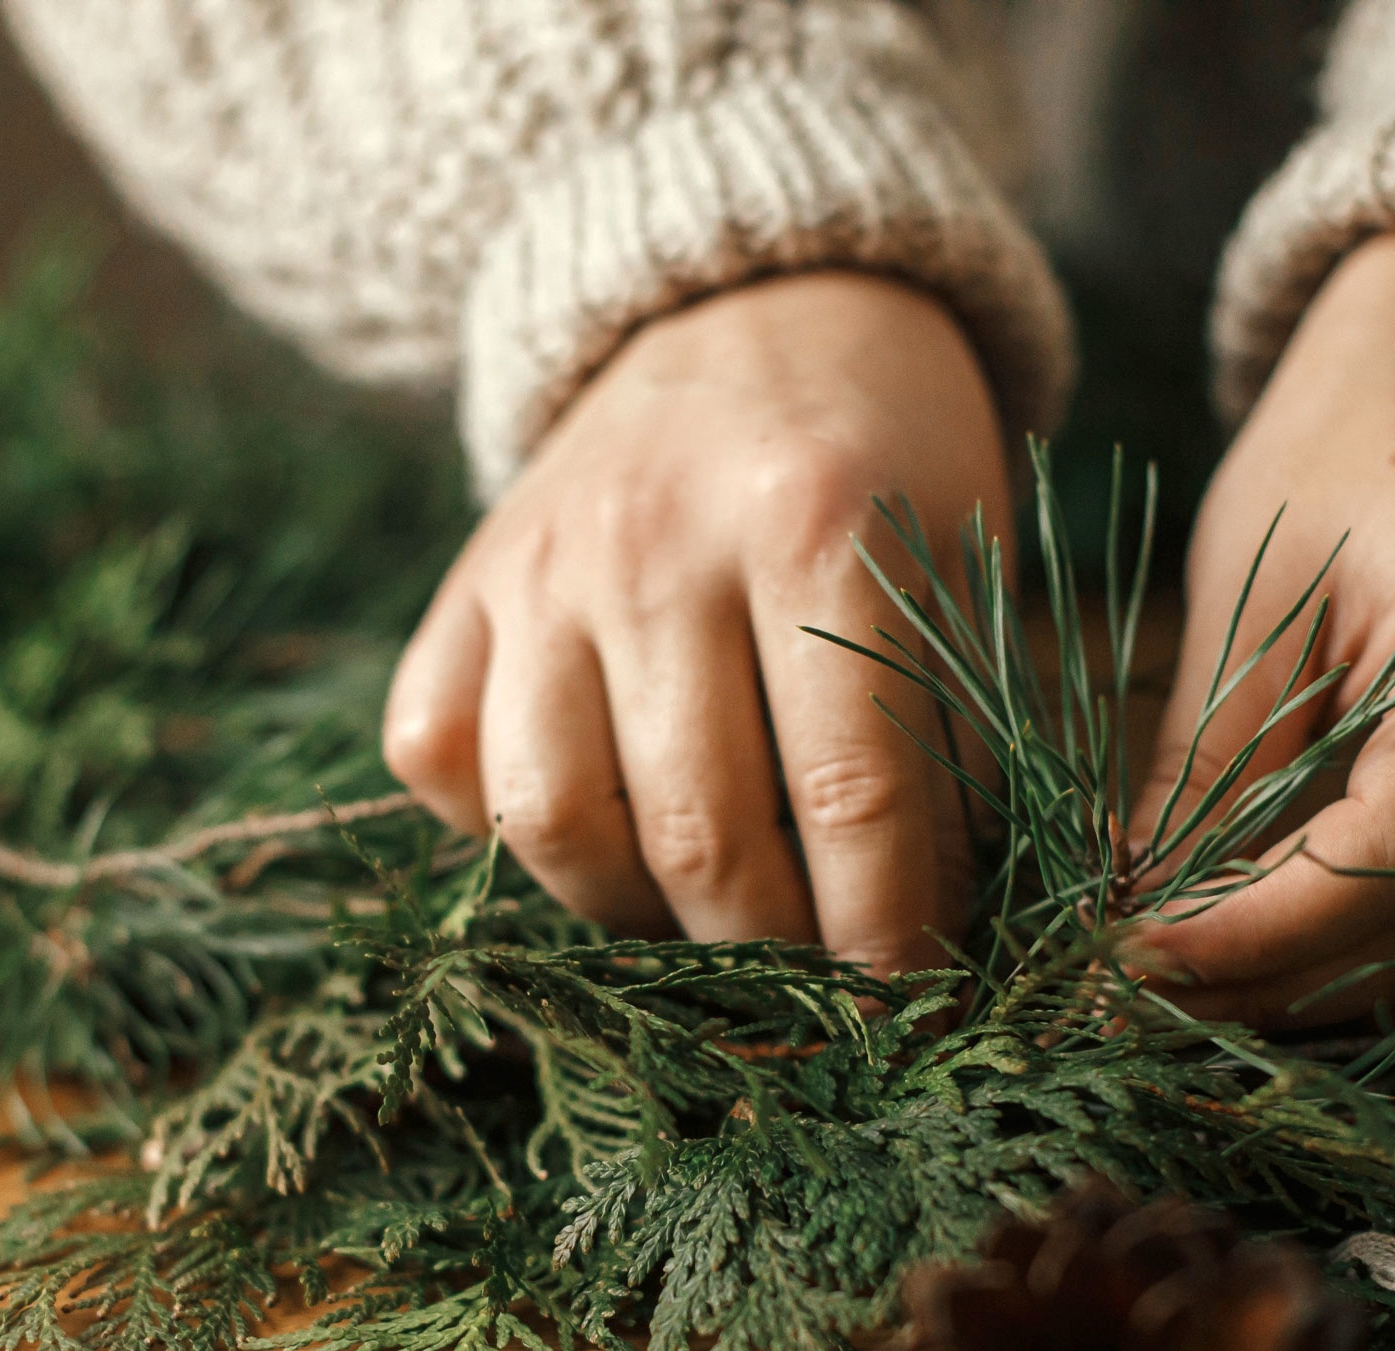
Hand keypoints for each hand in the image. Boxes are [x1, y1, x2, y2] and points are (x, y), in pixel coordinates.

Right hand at [382, 273, 1009, 975]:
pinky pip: (434, 757)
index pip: (851, 793)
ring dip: (633, 914)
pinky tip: (594, 830)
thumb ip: (951, 737)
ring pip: (548, 817)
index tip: (917, 1002)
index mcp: (815, 522)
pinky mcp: (463, 584)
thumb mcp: (961, 566)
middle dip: (770, 950)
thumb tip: (930, 934)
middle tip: (819, 977)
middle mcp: (654, 541)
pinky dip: (499, 833)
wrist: (750, 304)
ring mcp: (538, 564)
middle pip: (696, 832)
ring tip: (705, 919)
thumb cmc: (888, 458)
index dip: (886, 930)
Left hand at [1136, 231, 1394, 1025]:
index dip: (1254, 934)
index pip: (1388, 857)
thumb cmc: (1349, 456)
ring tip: (1211, 997)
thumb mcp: (1251, 583)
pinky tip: (1321, 986)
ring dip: (1350, 1003)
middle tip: (1139, 993)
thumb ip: (1206, 757)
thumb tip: (1137, 909)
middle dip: (1279, 983)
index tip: (1134, 956)